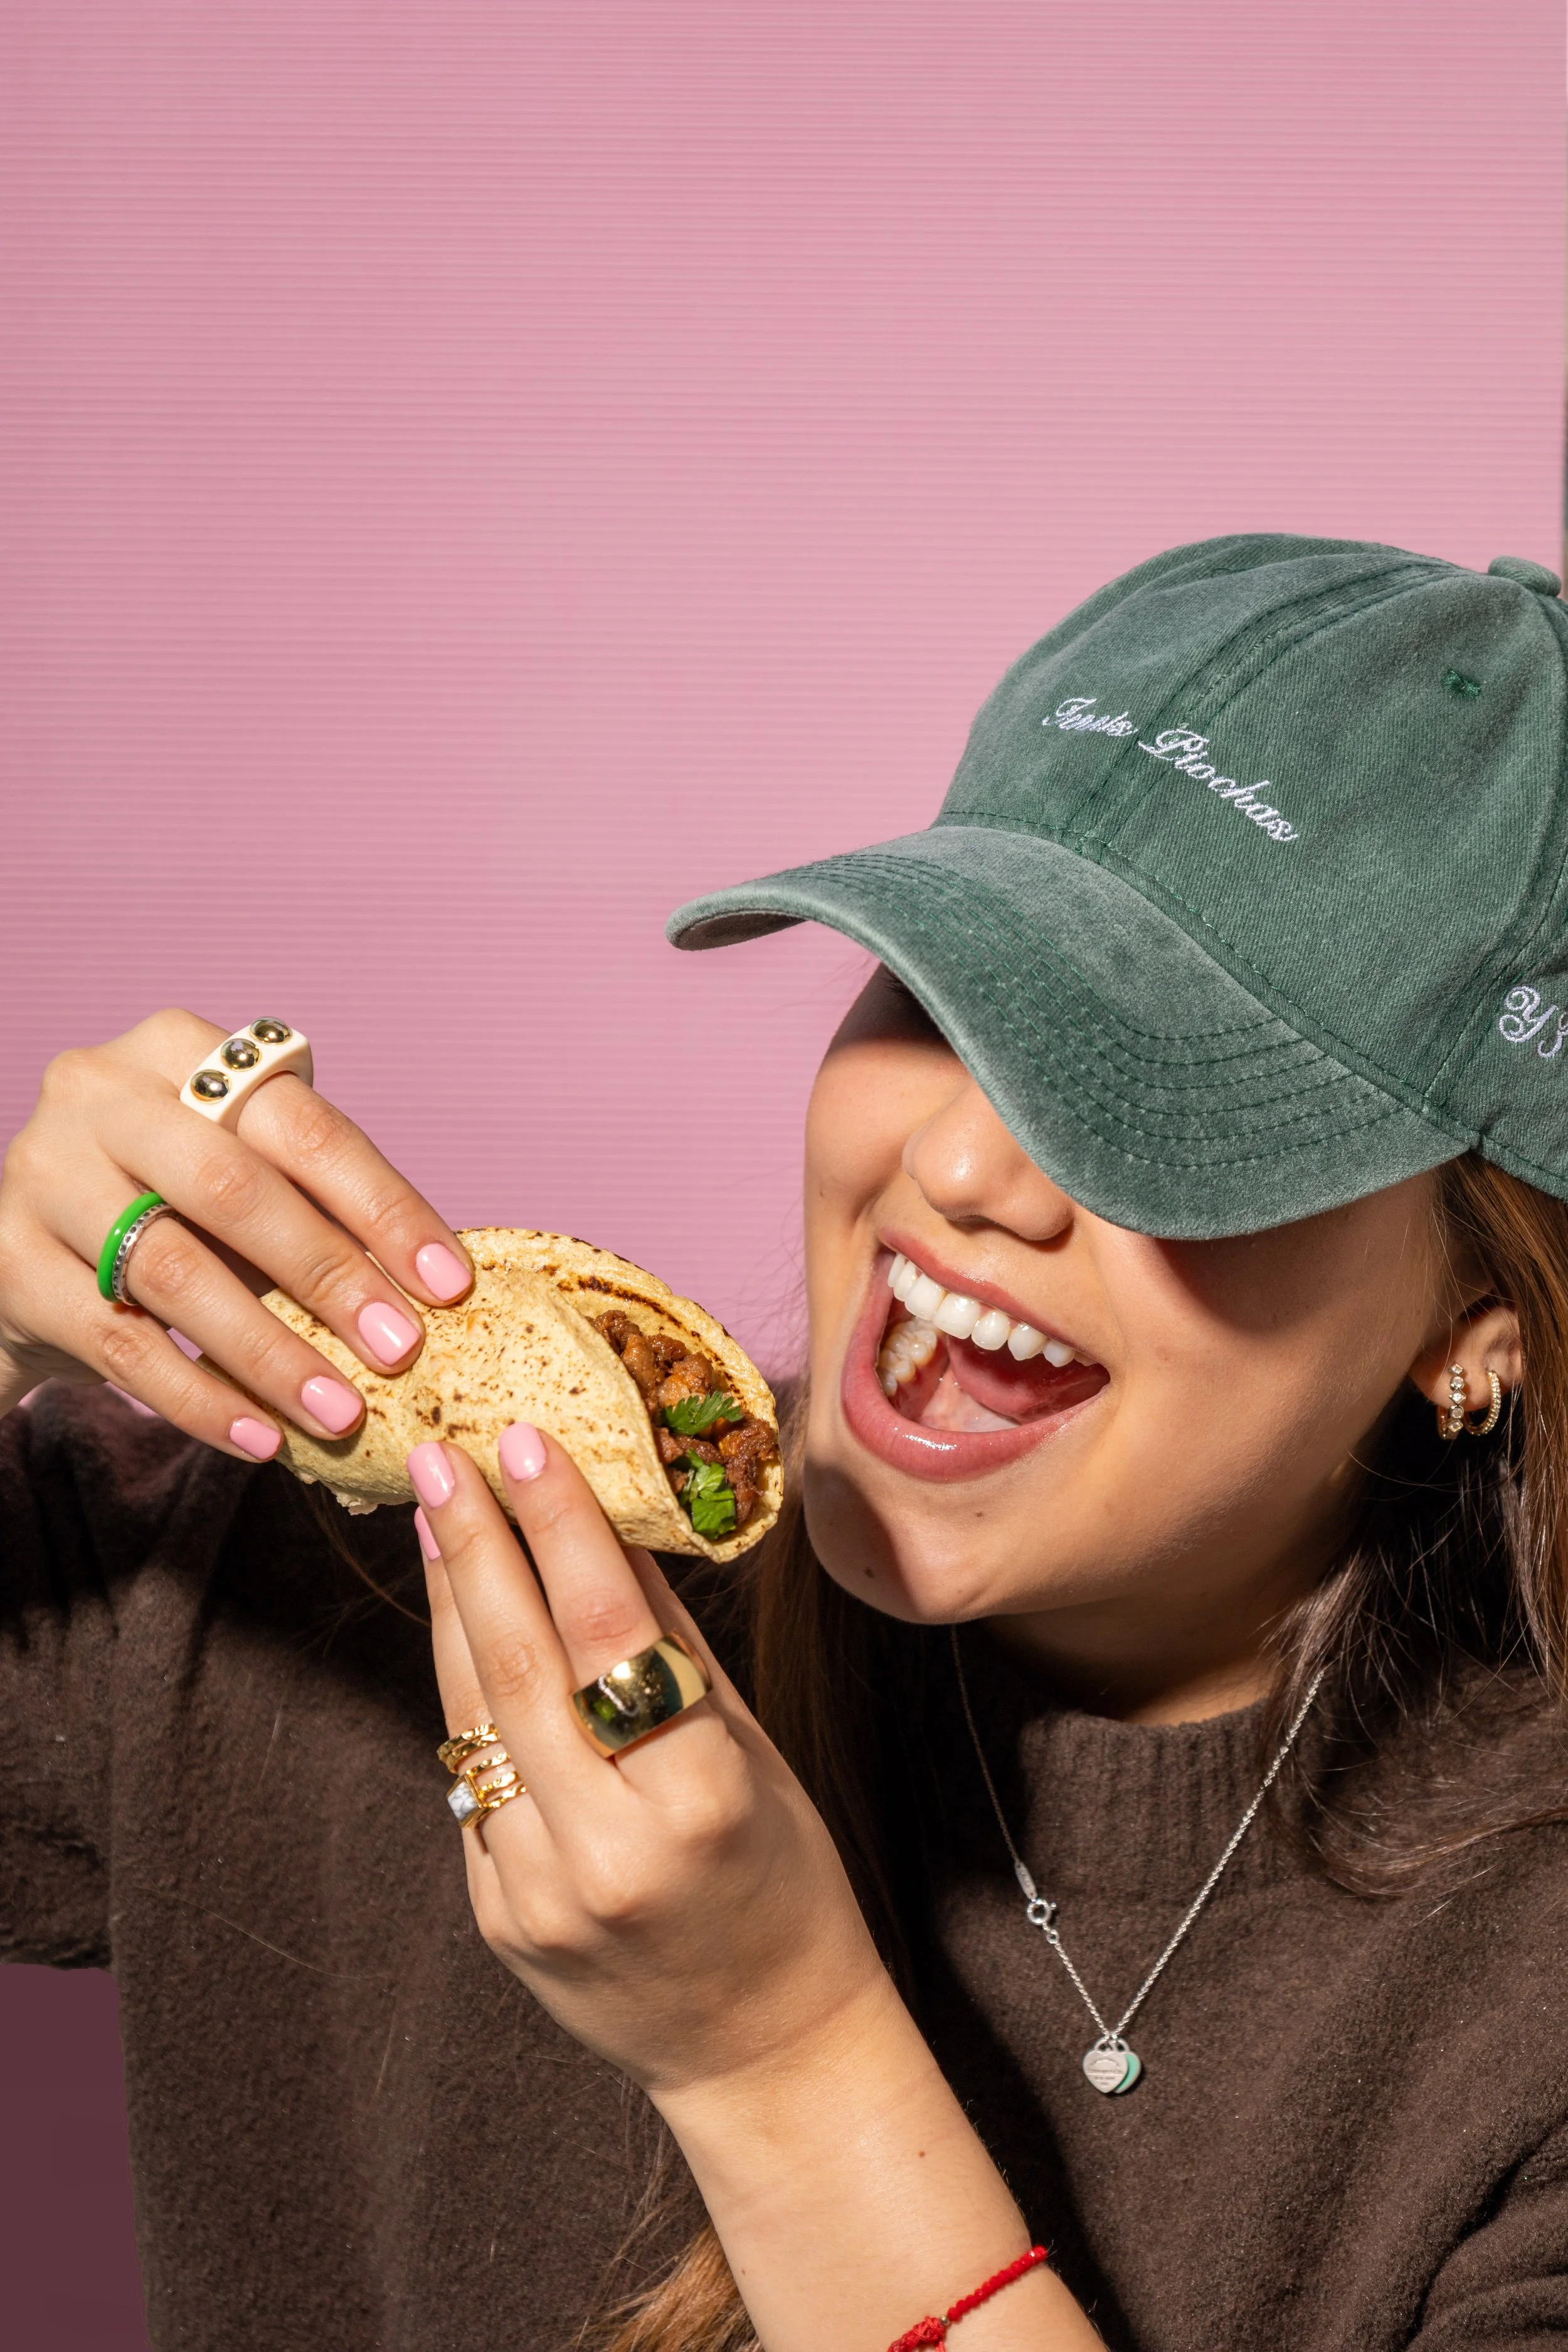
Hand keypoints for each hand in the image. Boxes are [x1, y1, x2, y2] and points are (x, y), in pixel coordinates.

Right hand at [0, 1008, 472, 1455]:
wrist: (25, 1248)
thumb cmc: (165, 1201)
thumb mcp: (235, 1176)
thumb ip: (315, 1206)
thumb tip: (434, 1286)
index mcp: (177, 1049)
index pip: (301, 1124)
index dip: (383, 1205)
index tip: (448, 1282)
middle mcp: (98, 1092)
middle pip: (232, 1188)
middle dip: (329, 1274)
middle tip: (401, 1350)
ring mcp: (42, 1174)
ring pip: (174, 1271)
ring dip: (270, 1352)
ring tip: (341, 1412)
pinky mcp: (9, 1261)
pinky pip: (120, 1343)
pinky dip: (200, 1399)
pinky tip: (261, 1439)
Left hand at [415, 1424, 888, 2103]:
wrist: (763, 2049)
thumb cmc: (785, 1879)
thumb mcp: (751, 1750)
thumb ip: (669, 1642)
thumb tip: (604, 1518)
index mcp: (697, 1799)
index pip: (608, 1632)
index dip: (559, 1525)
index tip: (521, 1439)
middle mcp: (606, 1849)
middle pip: (516, 1664)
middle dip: (472, 1544)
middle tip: (437, 1452)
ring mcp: (537, 1893)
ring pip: (471, 1718)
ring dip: (447, 1606)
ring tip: (433, 1514)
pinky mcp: (496, 1918)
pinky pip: (472, 1783)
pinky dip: (470, 1700)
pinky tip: (464, 1629)